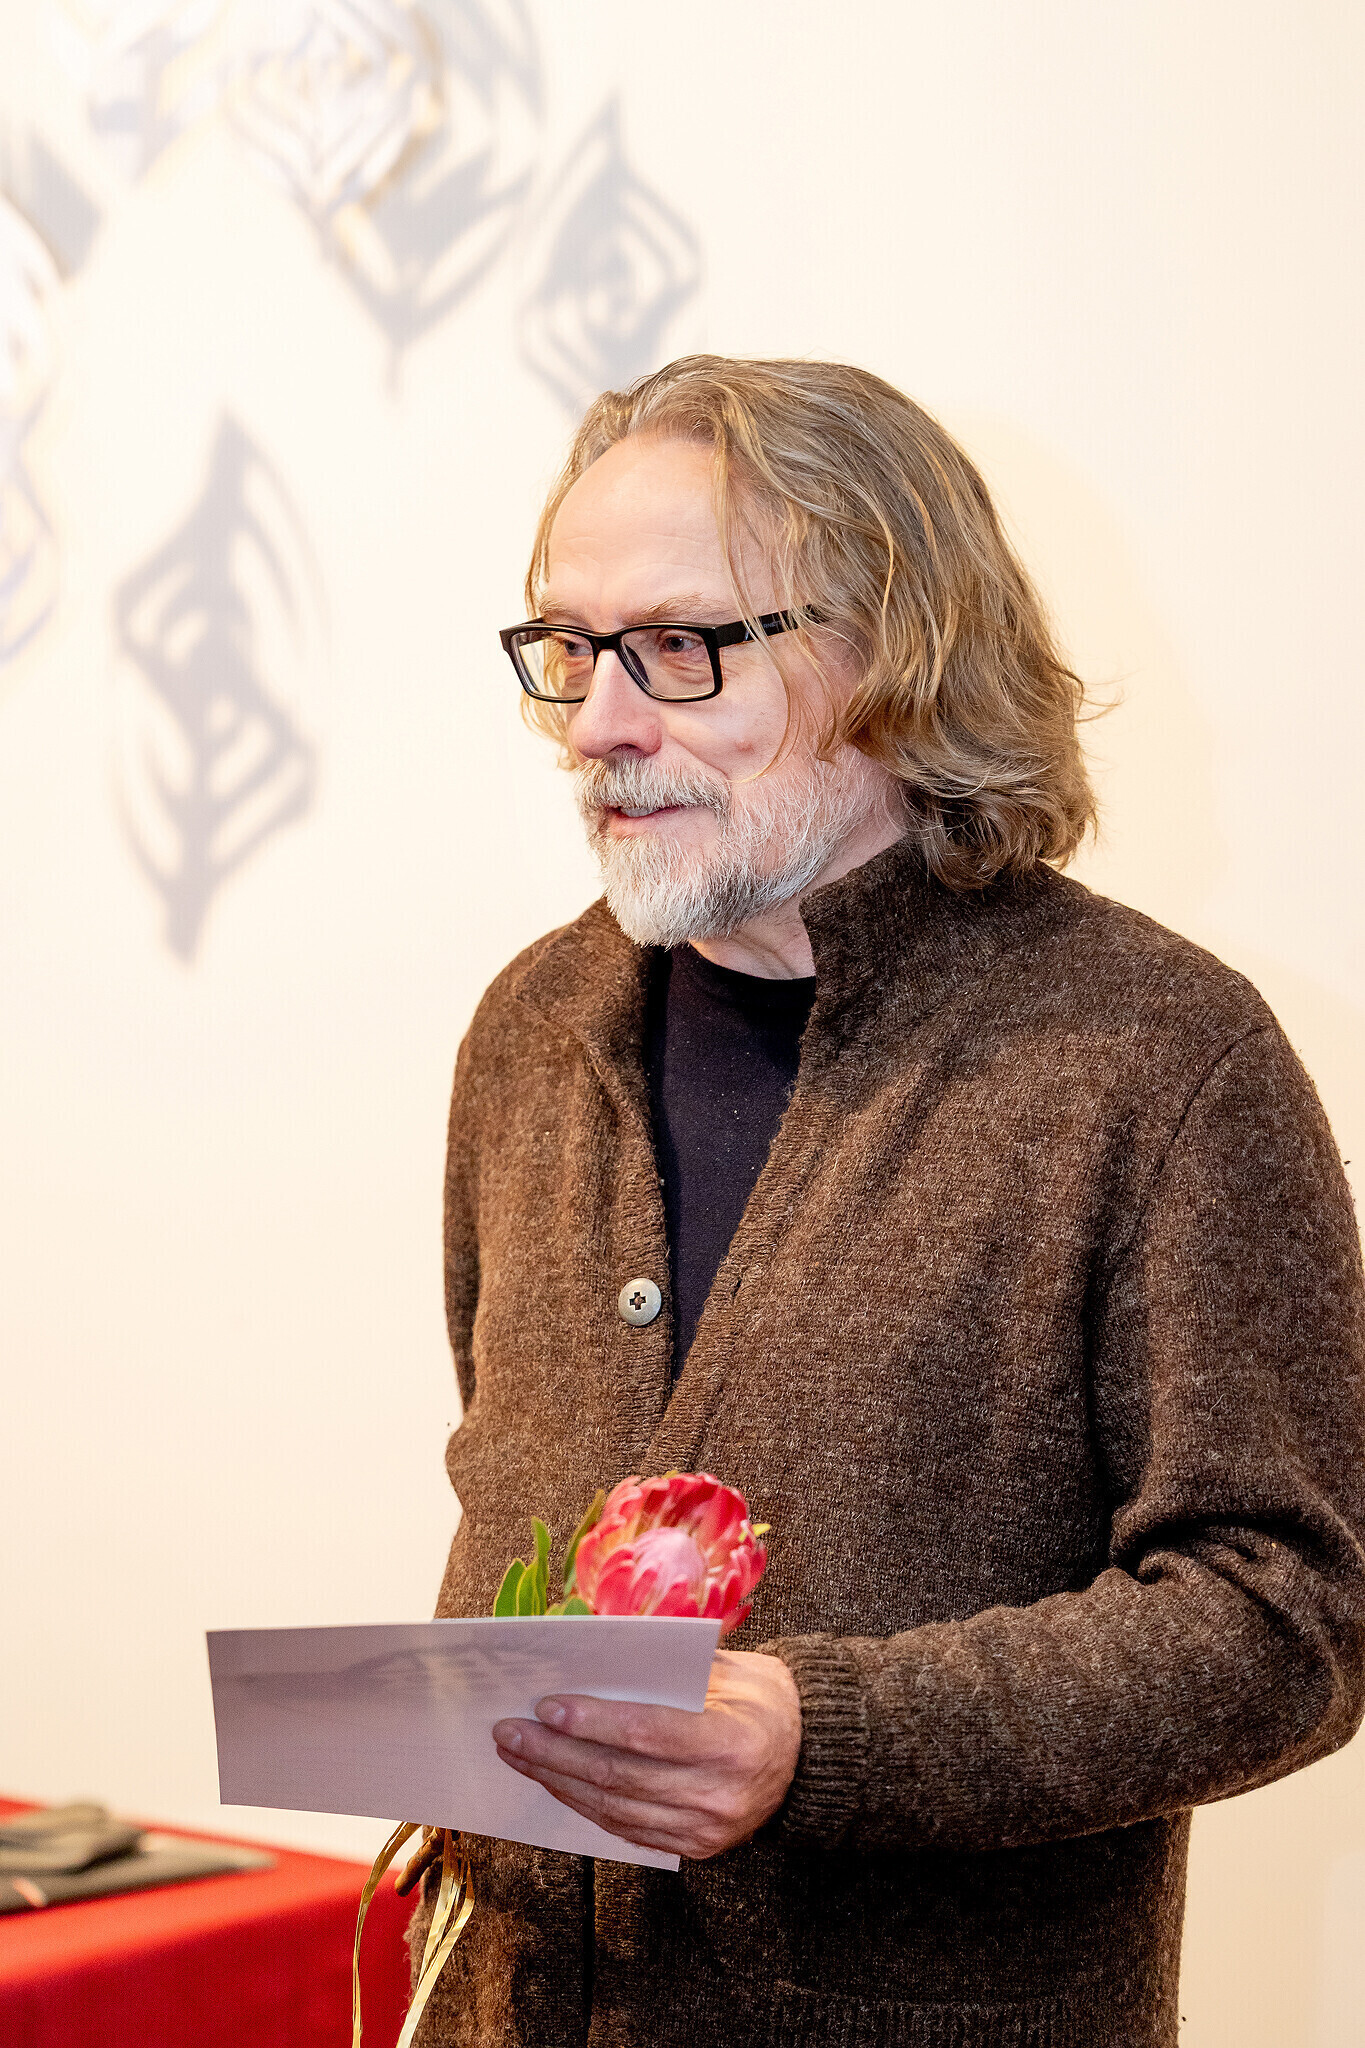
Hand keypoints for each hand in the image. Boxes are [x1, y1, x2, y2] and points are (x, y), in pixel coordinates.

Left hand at [491, 1648, 801, 1859]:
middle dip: (556, 1754)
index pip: (648, 1733)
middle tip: (510, 1731)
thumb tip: (595, 1649)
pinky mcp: (695, 1848)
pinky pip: (627, 1829)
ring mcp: (707, 1830)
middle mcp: (720, 1795)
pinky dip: (585, 1804)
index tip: (546, 1706)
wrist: (809, 1756)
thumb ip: (671, 1665)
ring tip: (520, 1754)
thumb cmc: (763, 1698)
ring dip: (559, 1781)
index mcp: (732, 1741)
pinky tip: (556, 1781)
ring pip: (615, 1808)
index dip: (592, 1722)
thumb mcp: (730, 1669)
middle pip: (620, 1775)